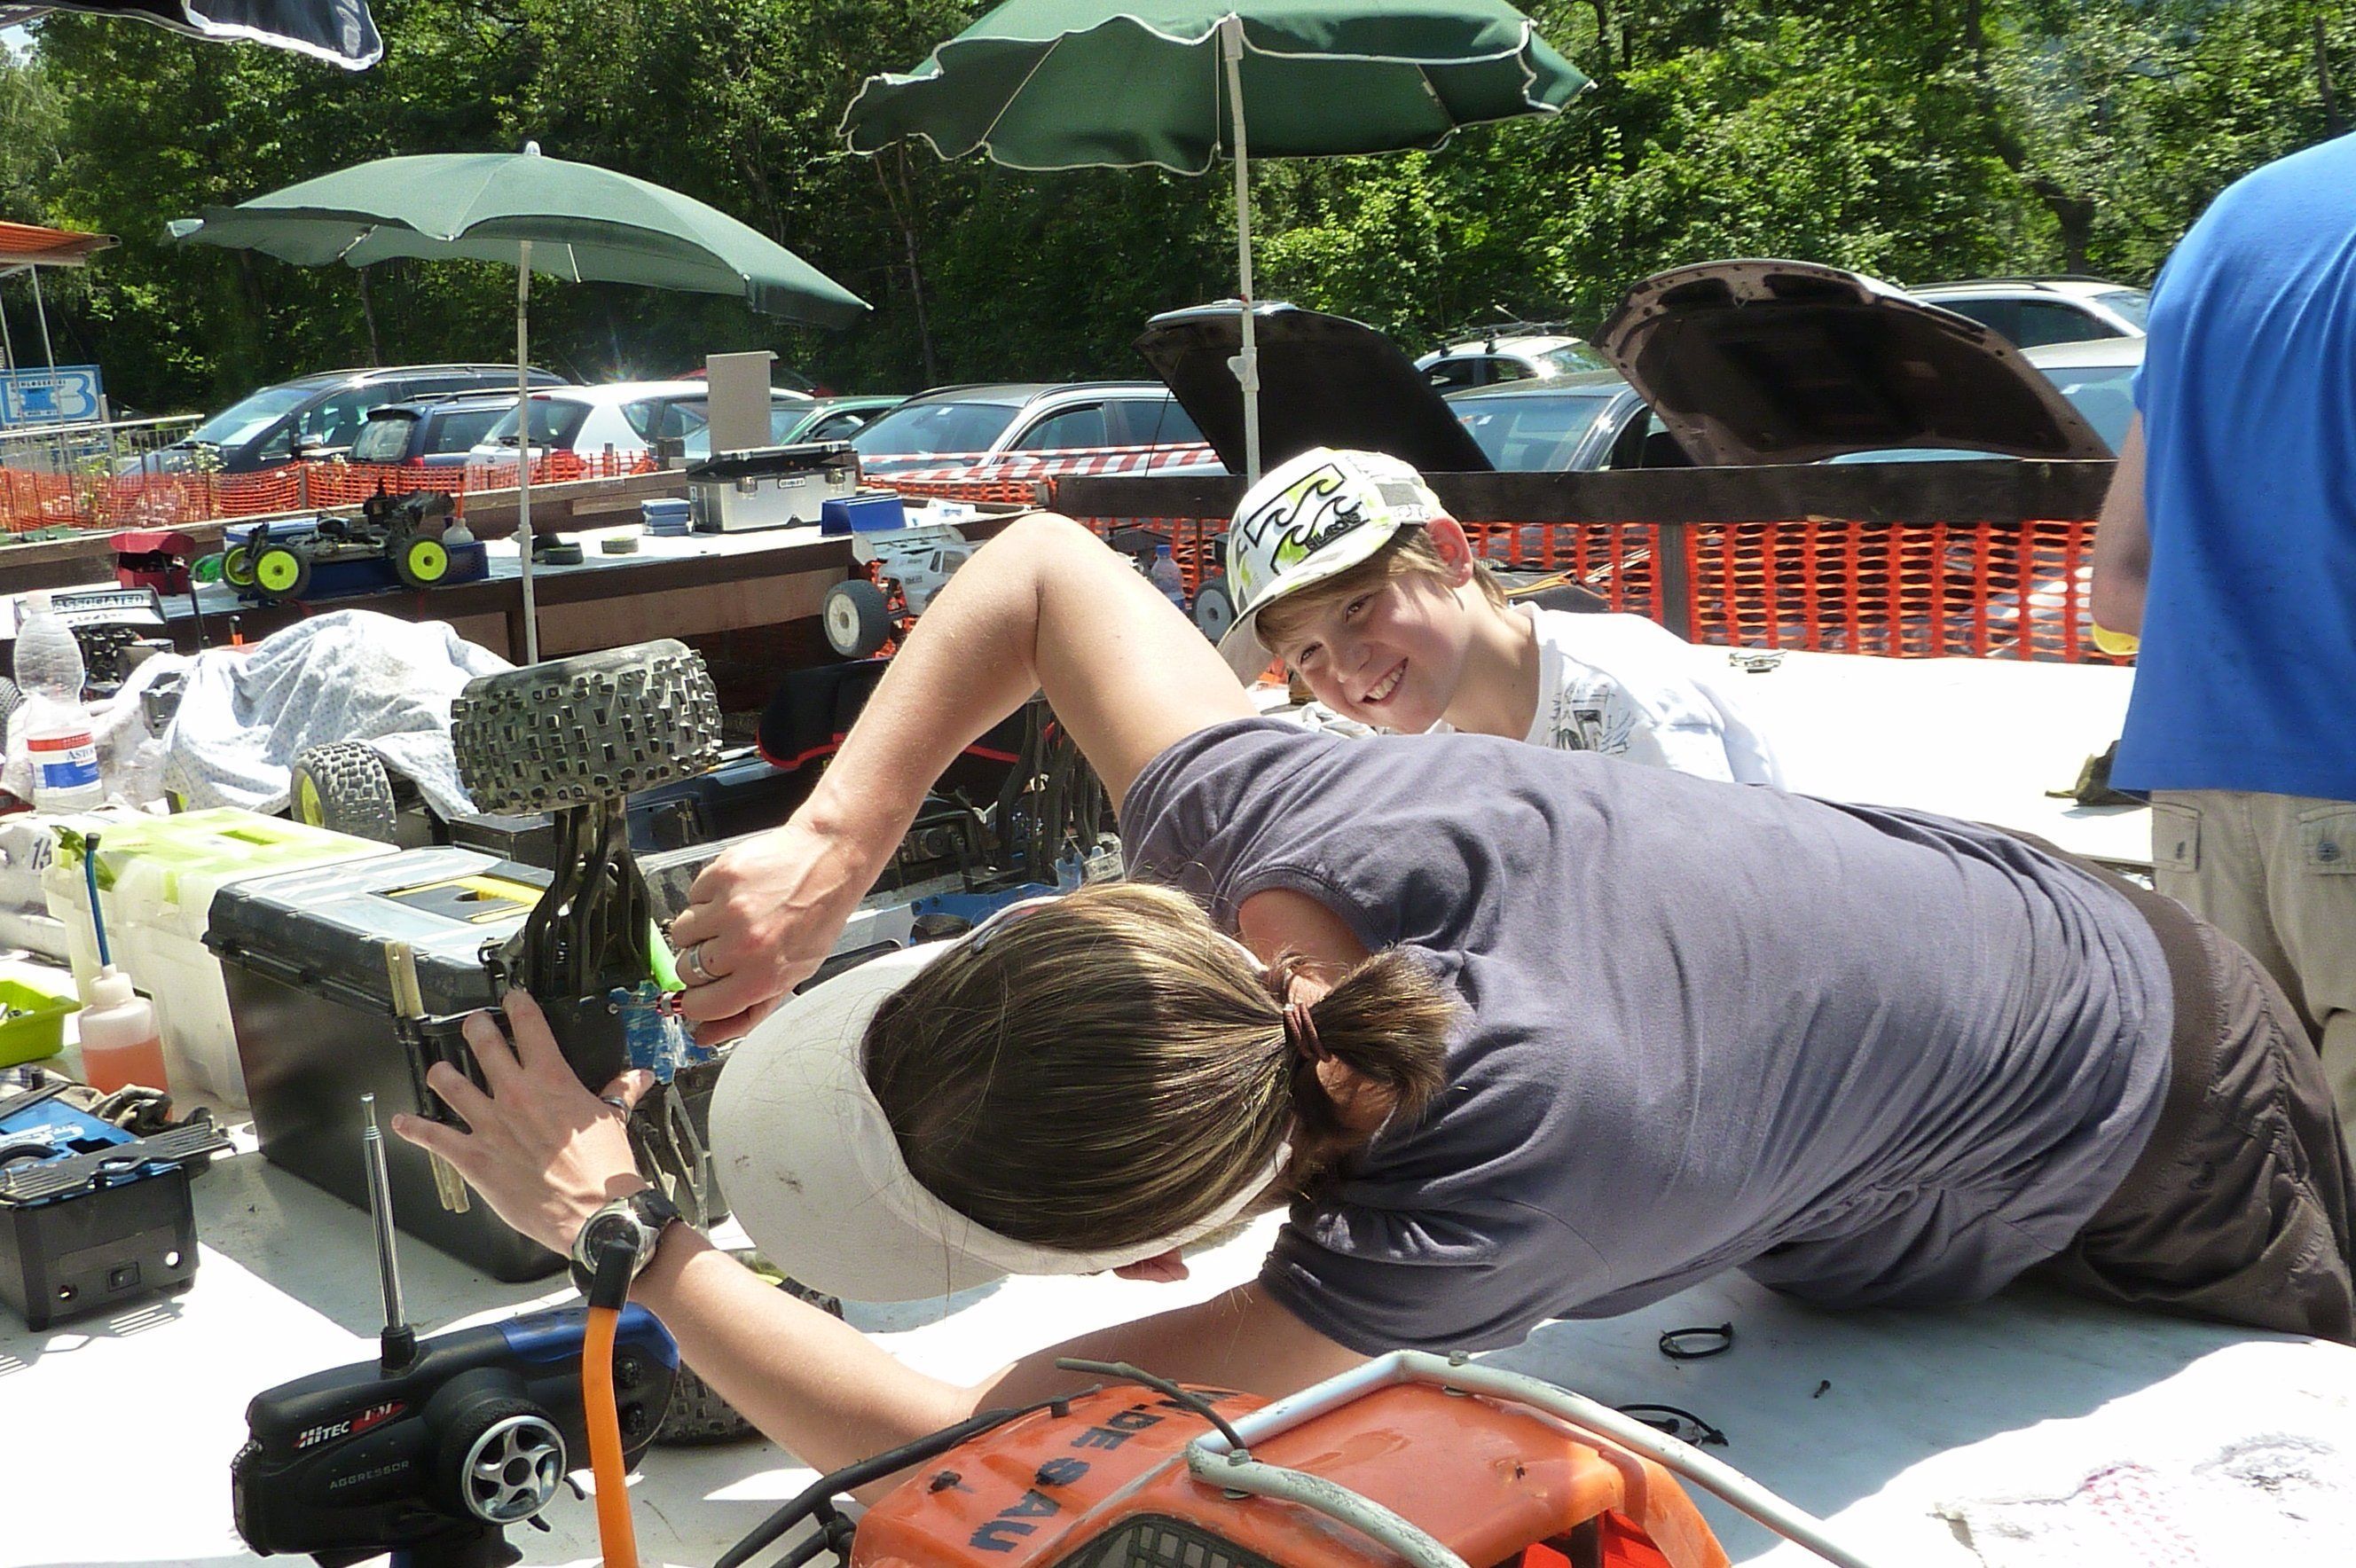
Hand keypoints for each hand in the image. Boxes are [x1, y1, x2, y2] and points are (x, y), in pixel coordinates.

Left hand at [390, 990, 655, 1256]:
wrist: (594, 1212)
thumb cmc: (603, 1170)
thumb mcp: (614, 1121)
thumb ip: (620, 1093)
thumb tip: (637, 1077)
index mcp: (551, 1080)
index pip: (529, 1024)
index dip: (517, 1003)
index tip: (512, 999)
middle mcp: (515, 1095)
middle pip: (481, 1042)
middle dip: (474, 1027)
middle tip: (473, 1025)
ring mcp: (489, 1124)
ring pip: (449, 1082)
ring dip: (442, 1072)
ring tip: (441, 1069)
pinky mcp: (473, 1157)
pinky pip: (433, 1137)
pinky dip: (414, 1128)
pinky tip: (404, 1122)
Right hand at [664, 817, 870, 1044]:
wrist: (828, 860)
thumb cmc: (816, 918)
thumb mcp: (794, 974)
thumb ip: (748, 1011)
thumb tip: (705, 1035)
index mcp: (762, 977)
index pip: (699, 1006)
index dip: (696, 1001)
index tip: (700, 992)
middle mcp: (743, 945)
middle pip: (684, 971)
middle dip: (700, 963)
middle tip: (728, 946)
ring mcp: (729, 909)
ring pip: (681, 934)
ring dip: (699, 929)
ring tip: (732, 918)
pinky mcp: (719, 877)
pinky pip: (690, 899)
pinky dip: (706, 899)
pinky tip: (736, 894)